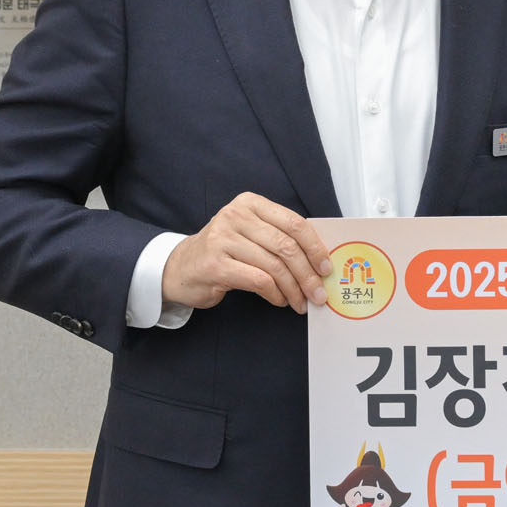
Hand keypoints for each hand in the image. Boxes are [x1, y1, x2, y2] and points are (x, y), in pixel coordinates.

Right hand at [161, 193, 331, 312]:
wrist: (180, 267)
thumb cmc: (224, 251)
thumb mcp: (250, 233)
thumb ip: (279, 238)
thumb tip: (319, 261)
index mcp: (250, 203)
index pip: (293, 223)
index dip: (315, 247)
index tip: (326, 269)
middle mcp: (236, 216)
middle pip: (286, 246)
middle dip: (308, 274)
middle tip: (318, 294)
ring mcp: (223, 239)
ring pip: (274, 266)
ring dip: (293, 289)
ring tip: (300, 302)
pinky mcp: (215, 264)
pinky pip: (258, 280)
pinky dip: (275, 294)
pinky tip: (279, 300)